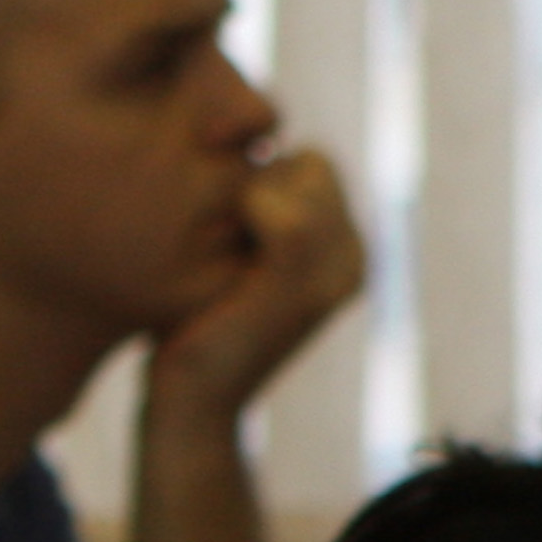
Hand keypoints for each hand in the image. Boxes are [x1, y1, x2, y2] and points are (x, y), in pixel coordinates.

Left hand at [146, 149, 362, 423]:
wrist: (186, 406)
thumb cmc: (186, 324)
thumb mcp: (221, 250)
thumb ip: (243, 201)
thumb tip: (224, 135)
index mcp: (344, 246)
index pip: (312, 160)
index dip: (256, 173)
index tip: (214, 222)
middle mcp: (355, 257)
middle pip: (310, 160)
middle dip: (254, 180)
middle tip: (212, 240)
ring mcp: (338, 274)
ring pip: (300, 174)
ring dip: (242, 196)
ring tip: (213, 251)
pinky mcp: (304, 288)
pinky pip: (283, 208)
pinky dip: (244, 213)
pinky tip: (216, 251)